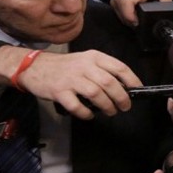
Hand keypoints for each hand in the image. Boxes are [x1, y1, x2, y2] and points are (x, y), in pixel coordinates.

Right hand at [0, 47, 139, 119]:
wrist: (34, 67)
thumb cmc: (65, 66)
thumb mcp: (86, 60)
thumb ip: (102, 70)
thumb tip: (124, 86)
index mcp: (94, 57)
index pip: (119, 67)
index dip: (132, 80)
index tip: (138, 90)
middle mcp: (84, 66)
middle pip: (110, 83)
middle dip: (122, 97)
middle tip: (125, 106)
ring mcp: (71, 79)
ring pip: (96, 94)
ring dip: (107, 106)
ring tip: (111, 112)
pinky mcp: (59, 92)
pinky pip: (77, 106)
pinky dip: (86, 113)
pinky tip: (89, 115)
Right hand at [111, 0, 171, 25]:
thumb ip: (166, 1)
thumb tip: (168, 15)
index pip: (127, 4)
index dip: (131, 16)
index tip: (138, 22)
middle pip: (124, 15)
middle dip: (134, 22)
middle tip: (144, 20)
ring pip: (121, 17)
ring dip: (131, 20)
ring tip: (140, 14)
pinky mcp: (114, 1)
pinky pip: (119, 14)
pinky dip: (126, 16)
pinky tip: (134, 12)